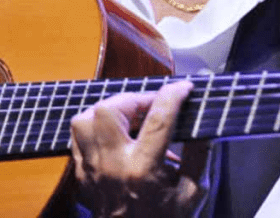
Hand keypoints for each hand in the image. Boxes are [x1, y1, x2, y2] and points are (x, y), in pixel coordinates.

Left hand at [70, 80, 209, 217]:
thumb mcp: (194, 190)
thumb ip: (200, 154)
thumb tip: (203, 122)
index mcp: (143, 170)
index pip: (158, 118)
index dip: (173, 95)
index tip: (184, 88)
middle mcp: (113, 166)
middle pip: (109, 111)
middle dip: (133, 98)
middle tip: (151, 104)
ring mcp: (92, 169)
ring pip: (84, 120)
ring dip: (107, 110)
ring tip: (128, 115)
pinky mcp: (81, 174)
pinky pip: (76, 137)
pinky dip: (92, 126)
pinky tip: (112, 131)